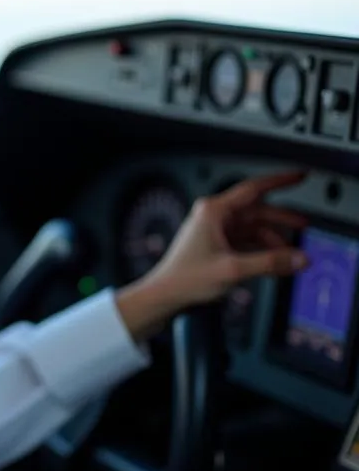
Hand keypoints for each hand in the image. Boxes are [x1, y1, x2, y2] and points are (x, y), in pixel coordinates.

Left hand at [116, 170, 309, 340]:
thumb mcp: (233, 269)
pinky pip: (246, 241)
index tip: (299, 176)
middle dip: (282, 219)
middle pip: (257, 210)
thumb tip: (298, 258)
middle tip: (304, 224)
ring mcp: (215, 230)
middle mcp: (214, 216)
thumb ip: (270, 262)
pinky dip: (261, 249)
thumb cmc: (186, 278)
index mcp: (214, 211)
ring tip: (290, 254)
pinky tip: (274, 261)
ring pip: (253, 228)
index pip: (253, 188)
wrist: (166, 295)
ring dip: (272, 239)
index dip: (279, 180)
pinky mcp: (216, 245)